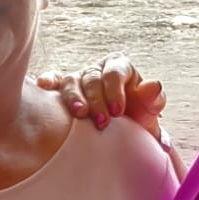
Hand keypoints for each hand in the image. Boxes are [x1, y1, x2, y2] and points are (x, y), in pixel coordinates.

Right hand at [37, 56, 166, 138]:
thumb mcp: (149, 110)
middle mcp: (98, 69)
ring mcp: (80, 78)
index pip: (115, 73)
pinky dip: (49, 80)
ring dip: (73, 96)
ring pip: (72, 80)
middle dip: (96, 100)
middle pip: (92, 78)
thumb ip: (153, 98)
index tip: (117, 112)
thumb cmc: (137, 117)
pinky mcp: (64, 88)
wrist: (123, 132)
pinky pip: (55, 81)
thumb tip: (154, 85)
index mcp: (120, 67)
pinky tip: (44, 86)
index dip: (115, 91)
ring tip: (78, 113)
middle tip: (101, 122)